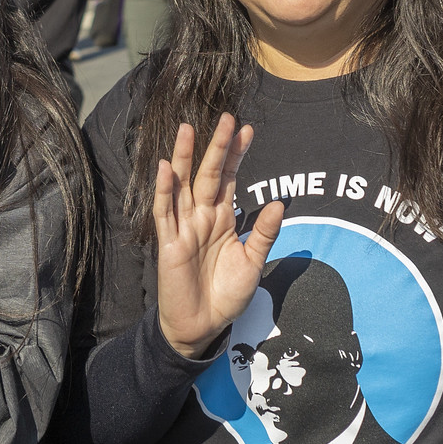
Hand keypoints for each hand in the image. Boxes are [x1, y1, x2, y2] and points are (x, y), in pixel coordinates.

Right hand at [154, 114, 283, 359]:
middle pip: (208, 174)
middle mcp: (202, 216)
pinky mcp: (169, 242)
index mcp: (223, 217)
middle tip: (226, 117)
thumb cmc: (226, 294)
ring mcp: (184, 227)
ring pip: (182, 185)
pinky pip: (164, 212)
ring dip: (184, 158)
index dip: (237, 154)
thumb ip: (263, 233)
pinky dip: (164, 190)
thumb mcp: (253, 263)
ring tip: (187, 129)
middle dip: (217, 147)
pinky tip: (164, 168)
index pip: (230, 178)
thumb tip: (279, 202)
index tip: (247, 128)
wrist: (203, 326)